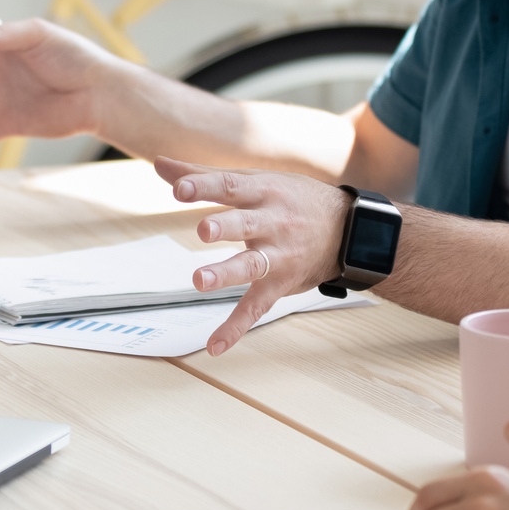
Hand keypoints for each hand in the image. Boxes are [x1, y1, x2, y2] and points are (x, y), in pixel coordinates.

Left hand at [158, 158, 351, 355]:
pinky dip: (236, 328)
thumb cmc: (291, 198)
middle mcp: (272, 222)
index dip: (204, 187)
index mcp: (261, 192)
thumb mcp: (254, 179)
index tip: (180, 189)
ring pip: (253, 265)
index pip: (230, 186)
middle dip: (225, 227)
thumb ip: (204, 175)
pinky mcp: (280, 284)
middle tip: (203, 230)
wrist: (348, 229)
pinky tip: (214, 346)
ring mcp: (278, 255)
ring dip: (227, 273)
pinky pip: (257, 307)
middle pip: (246, 224)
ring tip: (199, 281)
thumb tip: (160, 164)